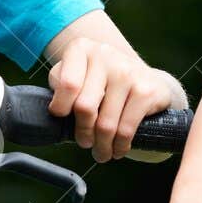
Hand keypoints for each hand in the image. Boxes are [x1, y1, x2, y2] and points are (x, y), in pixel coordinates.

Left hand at [46, 37, 177, 161]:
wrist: (143, 77)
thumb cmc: (99, 82)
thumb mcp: (74, 74)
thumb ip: (59, 85)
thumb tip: (56, 111)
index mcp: (81, 49)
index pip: (67, 84)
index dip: (61, 108)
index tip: (62, 117)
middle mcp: (105, 55)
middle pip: (85, 107)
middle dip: (83, 133)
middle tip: (85, 143)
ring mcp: (128, 71)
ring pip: (105, 123)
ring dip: (102, 146)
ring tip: (101, 153)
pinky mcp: (146, 90)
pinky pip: (126, 129)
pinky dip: (120, 146)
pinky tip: (118, 149)